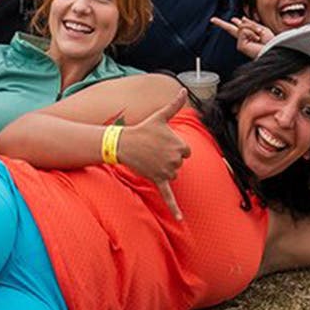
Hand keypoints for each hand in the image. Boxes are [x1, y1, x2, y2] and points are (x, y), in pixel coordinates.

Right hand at [115, 93, 192, 217]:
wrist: (124, 144)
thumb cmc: (143, 128)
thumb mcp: (161, 116)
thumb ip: (175, 105)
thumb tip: (185, 90)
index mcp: (179, 145)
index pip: (186, 150)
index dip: (174, 146)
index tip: (162, 141)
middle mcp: (175, 160)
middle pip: (179, 162)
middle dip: (168, 157)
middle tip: (154, 148)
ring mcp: (167, 171)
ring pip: (173, 174)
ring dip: (164, 168)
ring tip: (151, 158)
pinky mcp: (159, 181)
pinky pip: (168, 197)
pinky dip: (175, 209)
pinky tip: (181, 220)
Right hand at [210, 15, 273, 59]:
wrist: (274, 49)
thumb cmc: (270, 42)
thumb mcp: (262, 29)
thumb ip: (250, 24)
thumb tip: (241, 19)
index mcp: (248, 34)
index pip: (238, 28)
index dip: (232, 23)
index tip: (227, 20)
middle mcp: (243, 39)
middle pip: (229, 29)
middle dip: (221, 23)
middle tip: (213, 19)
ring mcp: (241, 42)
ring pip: (242, 26)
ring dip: (252, 28)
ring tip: (259, 37)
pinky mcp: (240, 46)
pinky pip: (244, 31)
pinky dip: (251, 32)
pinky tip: (256, 39)